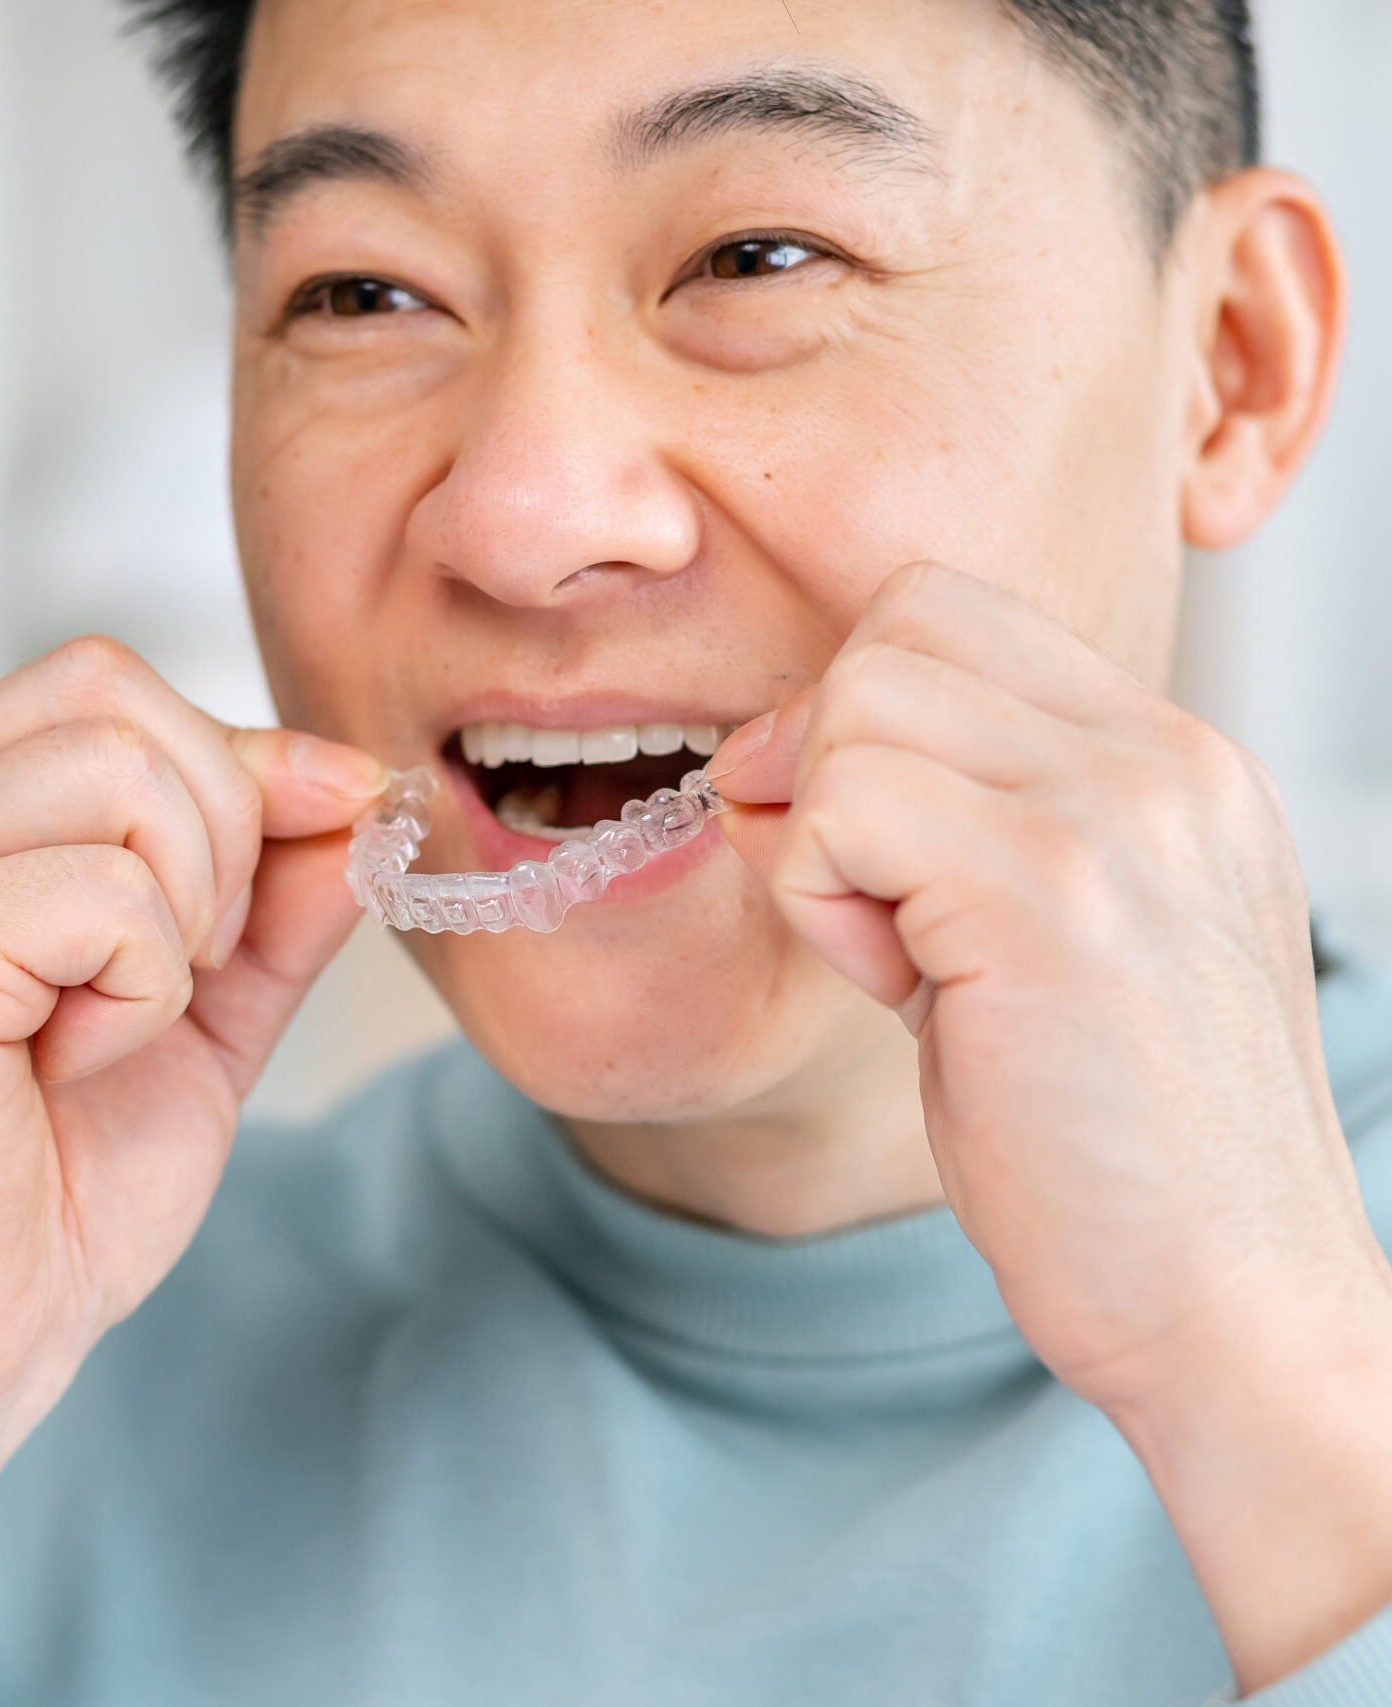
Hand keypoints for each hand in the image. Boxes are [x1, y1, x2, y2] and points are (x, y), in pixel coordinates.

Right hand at [0, 637, 385, 1651]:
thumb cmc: (49, 1200)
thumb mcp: (203, 1019)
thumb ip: (271, 904)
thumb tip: (354, 793)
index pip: (102, 690)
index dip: (244, 746)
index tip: (342, 804)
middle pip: (107, 691)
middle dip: (226, 814)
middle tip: (197, 961)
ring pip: (114, 767)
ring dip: (187, 903)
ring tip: (128, 1014)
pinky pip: (100, 888)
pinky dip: (141, 983)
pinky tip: (74, 1062)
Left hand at [711, 562, 1391, 1689]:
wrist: (1230, 1306)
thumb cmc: (1118, 1149)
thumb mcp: (1040, 943)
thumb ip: (936, 829)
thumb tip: (762, 762)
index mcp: (1171, 763)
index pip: (952, 613)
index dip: (861, 711)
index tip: (864, 842)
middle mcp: (1162, 762)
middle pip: (894, 630)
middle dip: (825, 755)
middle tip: (863, 899)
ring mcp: (1117, 817)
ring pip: (857, 703)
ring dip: (822, 836)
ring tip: (894, 959)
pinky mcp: (1049, 898)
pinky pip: (843, 806)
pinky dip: (819, 894)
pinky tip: (894, 990)